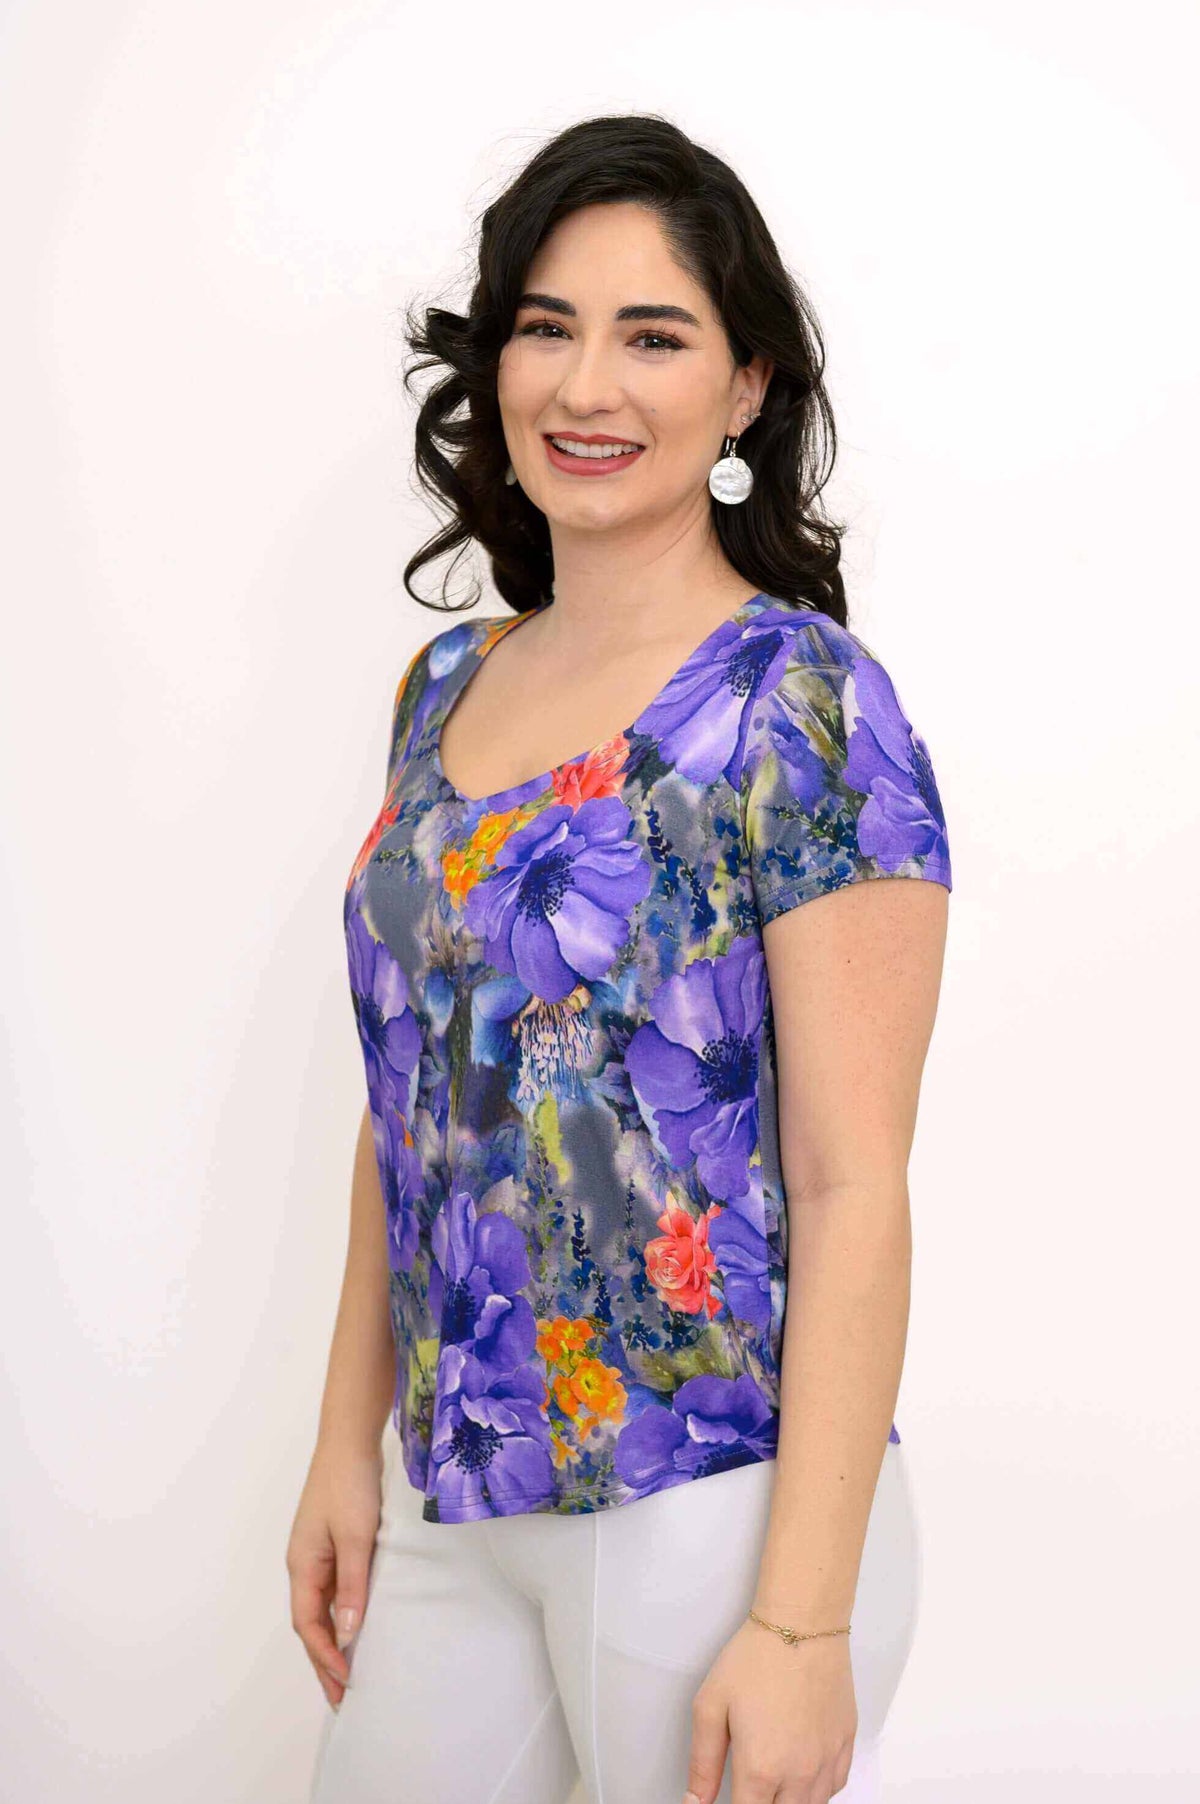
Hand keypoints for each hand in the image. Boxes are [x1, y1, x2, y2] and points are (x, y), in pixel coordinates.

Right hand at [286, 1439, 383, 1708]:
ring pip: (321, 1607)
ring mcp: (317, 1553)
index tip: (344, 1683)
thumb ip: (352, 1585)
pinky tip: (357, 1623)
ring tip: (349, 1671)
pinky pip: (333, 1589)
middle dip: (324, 1660)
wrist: (350, 1440)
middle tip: (342, 1696)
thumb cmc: (350, 1485)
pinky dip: (342, 1613)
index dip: (325, 1657)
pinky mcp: (333, 1542)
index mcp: (302, 1565)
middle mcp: (304, 1563)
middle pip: (311, 1622)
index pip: (309, 1625)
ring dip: (333, 1640)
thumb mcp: (354, 1537)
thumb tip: (347, 1635)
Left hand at [682, 1616, 856, 1802]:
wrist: (803, 1623)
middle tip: (751, 1782)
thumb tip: (696, 1802)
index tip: (730, 1796)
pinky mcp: (845, 1744)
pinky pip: (833, 1787)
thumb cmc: (756, 1657)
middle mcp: (798, 1774)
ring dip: (789, 1800)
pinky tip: (801, 1771)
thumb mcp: (710, 1705)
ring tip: (773, 1777)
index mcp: (760, 1768)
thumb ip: (702, 1763)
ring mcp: (826, 1761)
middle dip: (762, 1803)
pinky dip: (816, 1788)